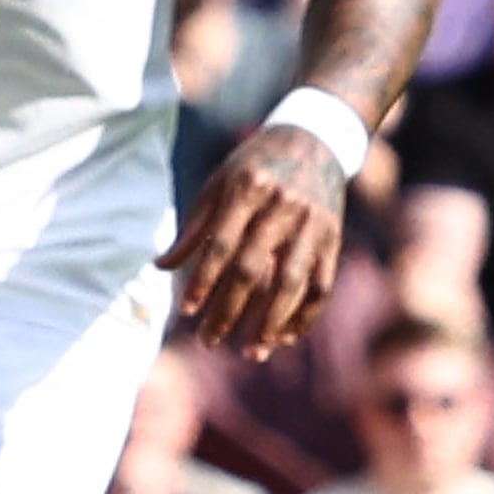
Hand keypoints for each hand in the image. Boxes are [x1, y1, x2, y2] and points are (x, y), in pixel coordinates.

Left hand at [166, 122, 352, 357]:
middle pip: (253, 269)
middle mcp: (283, 207)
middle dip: (229, 310)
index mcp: (248, 190)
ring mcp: (313, 224)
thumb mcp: (219, 183)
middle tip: (207, 341)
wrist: (316, 140)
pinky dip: (305, 314)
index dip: (203, 281)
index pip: (221, 245)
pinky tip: (286, 338)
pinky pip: (321, 285)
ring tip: (251, 352)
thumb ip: (194, 226)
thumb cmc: (255, 166)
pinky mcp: (333, 239)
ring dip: (271, 322)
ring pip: (291, 282)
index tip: (187, 312)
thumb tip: (160, 267)